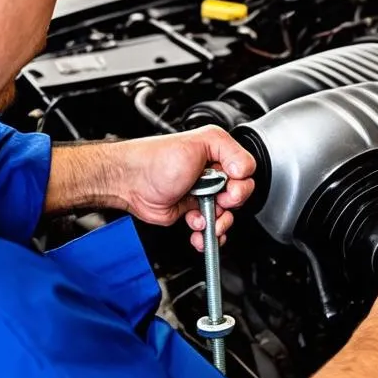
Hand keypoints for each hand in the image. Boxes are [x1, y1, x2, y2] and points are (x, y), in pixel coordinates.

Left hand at [114, 126, 255, 250]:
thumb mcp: (200, 142)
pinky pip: (209, 229)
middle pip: (239, 197)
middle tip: (217, 202)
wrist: (131, 181)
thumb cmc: (157, 159)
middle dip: (230, 206)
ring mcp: (203, 194)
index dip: (240, 184)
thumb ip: (231, 150)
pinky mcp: (192, 212)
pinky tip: (198, 232)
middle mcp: (212, 174)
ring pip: (226, 216)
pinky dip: (206, 235)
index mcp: (218, 154)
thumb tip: (244, 171)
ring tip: (204, 221)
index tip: (229, 187)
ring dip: (219, 224)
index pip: (246, 173)